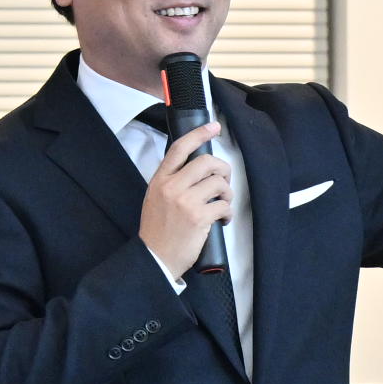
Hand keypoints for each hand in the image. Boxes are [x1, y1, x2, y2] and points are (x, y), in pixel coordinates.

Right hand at [138, 122, 230, 279]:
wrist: (155, 257)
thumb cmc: (158, 229)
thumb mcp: (156, 197)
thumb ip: (173, 180)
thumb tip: (198, 168)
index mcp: (160, 179)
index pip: (180, 148)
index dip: (199, 134)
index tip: (214, 126)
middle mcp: (171, 186)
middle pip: (207, 162)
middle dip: (223, 170)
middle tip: (224, 182)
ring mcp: (185, 201)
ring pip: (219, 183)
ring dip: (228, 194)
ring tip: (223, 205)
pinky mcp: (198, 217)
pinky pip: (224, 206)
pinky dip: (228, 213)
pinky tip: (222, 220)